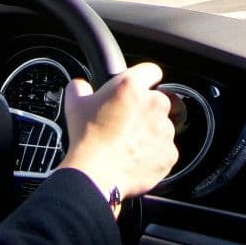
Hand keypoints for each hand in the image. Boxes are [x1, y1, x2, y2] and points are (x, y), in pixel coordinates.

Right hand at [59, 62, 177, 213]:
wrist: (95, 173)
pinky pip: (165, 150)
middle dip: (149, 109)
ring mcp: (165, 129)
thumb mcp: (75, 104)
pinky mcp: (170, 152)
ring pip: (164, 126)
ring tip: (130, 144)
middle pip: (160, 100)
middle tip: (130, 122)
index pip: (151, 71)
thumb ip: (80, 87)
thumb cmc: (86, 138)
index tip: (140, 89)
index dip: (145, 80)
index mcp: (132, 86)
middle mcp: (154, 104)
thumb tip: (80, 85)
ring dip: (152, 132)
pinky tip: (136, 159)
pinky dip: (155, 154)